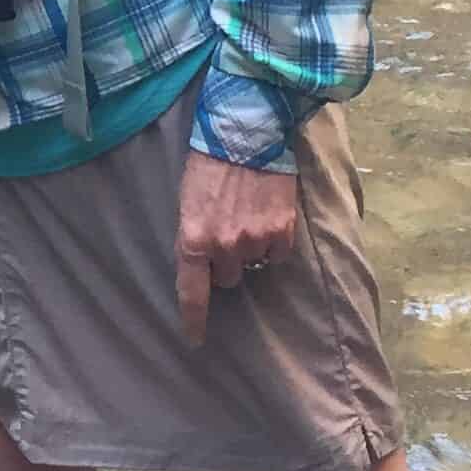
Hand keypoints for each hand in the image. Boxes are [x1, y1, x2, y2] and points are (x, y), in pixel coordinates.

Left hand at [175, 150, 299, 347]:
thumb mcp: (188, 200)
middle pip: (227, 277)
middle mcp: (224, 245)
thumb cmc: (208, 162)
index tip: (195, 338)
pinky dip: (274, 239)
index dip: (193, 319)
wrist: (245, 132)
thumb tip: (202, 261)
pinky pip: (278, 253)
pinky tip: (267, 214)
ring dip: (250, 246)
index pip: (191, 292)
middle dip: (226, 260)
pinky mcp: (282, 230)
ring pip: (253, 263)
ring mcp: (254, 239)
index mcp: (193, 238)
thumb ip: (194, 234)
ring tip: (247, 213)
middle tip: (228, 229)